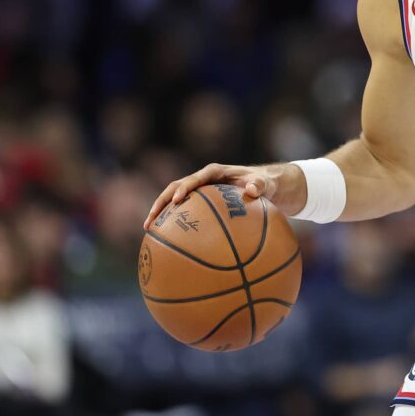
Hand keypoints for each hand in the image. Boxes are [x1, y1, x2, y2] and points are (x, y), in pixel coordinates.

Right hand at [143, 162, 305, 228]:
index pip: (197, 177)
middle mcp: (204, 180)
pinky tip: (166, 243)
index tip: (178, 199)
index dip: (186, 186)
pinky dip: (174, 224)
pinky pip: (185, 213)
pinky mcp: (200, 203)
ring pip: (175, 200)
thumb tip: (252, 190)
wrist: (266, 186)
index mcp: (217, 172)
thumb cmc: (266, 184)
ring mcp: (200, 192)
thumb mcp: (266, 184)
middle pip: (177, 187)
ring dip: (161, 212)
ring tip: (148, 230)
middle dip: (162, 201)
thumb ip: (260, 185)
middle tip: (151, 220)